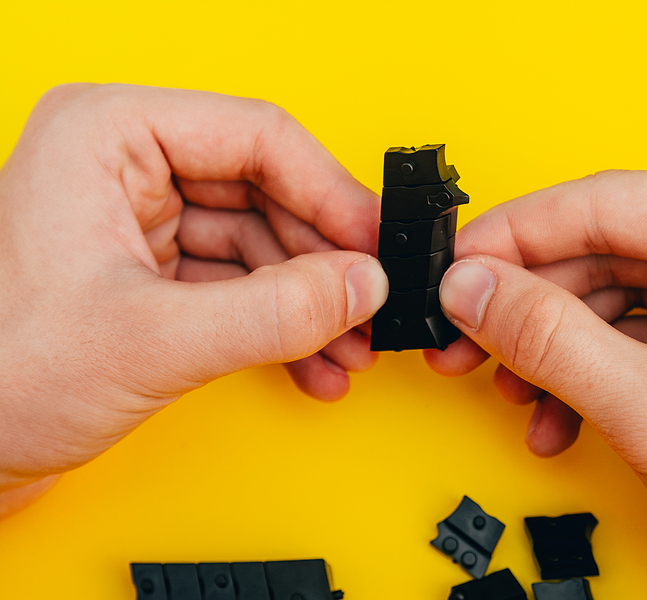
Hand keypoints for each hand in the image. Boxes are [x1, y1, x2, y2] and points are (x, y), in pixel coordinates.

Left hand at [0, 84, 387, 514]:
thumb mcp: (151, 341)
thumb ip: (272, 311)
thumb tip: (360, 285)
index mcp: (108, 136)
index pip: (258, 136)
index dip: (330, 193)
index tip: (373, 245)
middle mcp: (126, 166)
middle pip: (268, 191)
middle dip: (323, 261)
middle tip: (369, 306)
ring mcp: (141, 220)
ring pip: (262, 241)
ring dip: (311, 301)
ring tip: (348, 347)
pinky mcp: (152, 272)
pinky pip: (241, 283)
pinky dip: (281, 323)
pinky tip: (312, 361)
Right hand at [429, 171, 646, 597]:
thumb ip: (553, 341)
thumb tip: (473, 288)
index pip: (606, 202)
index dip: (514, 235)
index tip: (453, 265)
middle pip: (603, 250)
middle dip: (525, 305)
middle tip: (462, 338)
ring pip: (612, 297)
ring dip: (552, 349)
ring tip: (511, 391)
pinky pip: (639, 335)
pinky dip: (590, 374)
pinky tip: (558, 414)